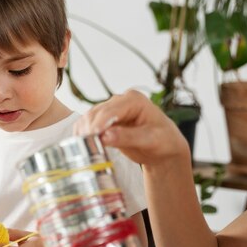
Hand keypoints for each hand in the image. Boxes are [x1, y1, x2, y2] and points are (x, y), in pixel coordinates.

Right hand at [73, 90, 188, 165]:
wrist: (164, 147)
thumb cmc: (163, 140)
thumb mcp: (150, 140)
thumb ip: (128, 137)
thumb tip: (106, 136)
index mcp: (135, 100)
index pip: (112, 110)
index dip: (100, 122)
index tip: (92, 135)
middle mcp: (121, 101)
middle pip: (98, 112)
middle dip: (90, 128)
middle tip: (84, 145)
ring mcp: (112, 109)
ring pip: (91, 117)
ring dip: (85, 130)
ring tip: (82, 146)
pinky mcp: (106, 120)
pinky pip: (90, 124)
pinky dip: (84, 133)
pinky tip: (82, 143)